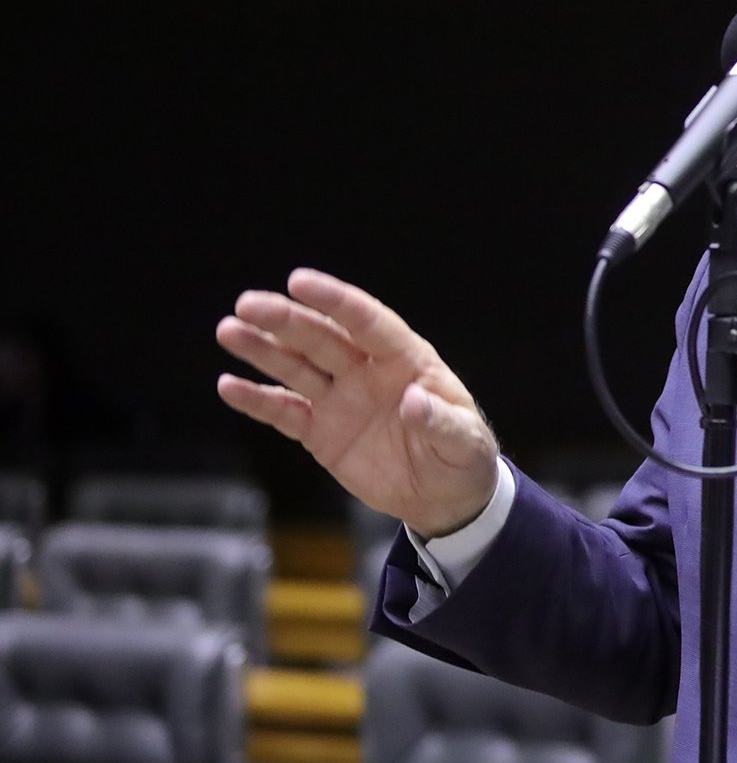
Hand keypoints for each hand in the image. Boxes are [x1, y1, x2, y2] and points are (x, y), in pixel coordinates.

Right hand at [215, 267, 498, 537]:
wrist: (445, 498)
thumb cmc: (463, 457)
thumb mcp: (464, 442)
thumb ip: (440, 422)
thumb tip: (414, 402)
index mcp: (407, 361)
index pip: (367, 321)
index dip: (334, 300)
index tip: (299, 281)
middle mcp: (367, 372)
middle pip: (322, 338)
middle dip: (286, 320)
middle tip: (248, 305)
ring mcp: (341, 400)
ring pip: (296, 366)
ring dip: (263, 349)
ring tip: (229, 330)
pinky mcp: (322, 432)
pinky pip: (284, 412)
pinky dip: (257, 400)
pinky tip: (229, 386)